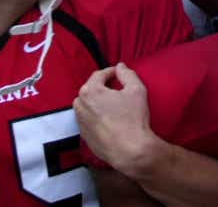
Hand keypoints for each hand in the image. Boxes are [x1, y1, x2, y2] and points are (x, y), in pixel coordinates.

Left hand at [74, 63, 163, 179]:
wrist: (129, 150)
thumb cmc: (133, 118)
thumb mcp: (136, 90)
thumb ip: (127, 74)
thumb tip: (120, 66)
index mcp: (90, 91)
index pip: (98, 75)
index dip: (110, 72)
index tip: (118, 73)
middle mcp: (80, 105)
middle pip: (90, 90)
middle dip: (102, 87)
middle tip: (116, 89)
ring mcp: (80, 122)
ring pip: (86, 106)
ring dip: (97, 102)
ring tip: (112, 105)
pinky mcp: (83, 136)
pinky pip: (87, 121)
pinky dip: (95, 117)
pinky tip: (109, 121)